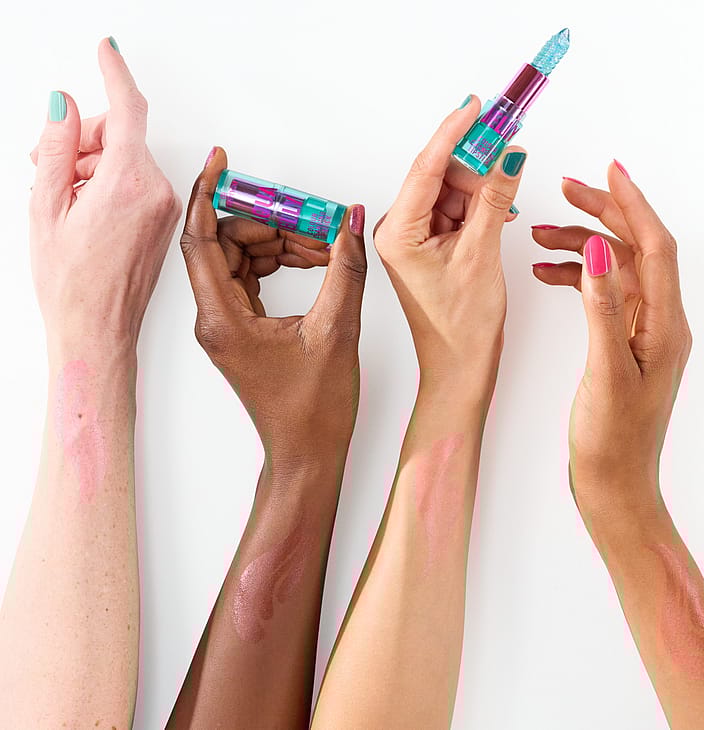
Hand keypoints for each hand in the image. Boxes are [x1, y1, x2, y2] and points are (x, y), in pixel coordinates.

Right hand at [29, 38, 181, 352]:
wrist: (99, 331)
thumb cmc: (71, 283)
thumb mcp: (47, 208)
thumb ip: (57, 149)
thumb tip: (64, 107)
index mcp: (128, 184)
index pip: (127, 110)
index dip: (114, 73)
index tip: (107, 50)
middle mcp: (158, 192)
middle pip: (123, 136)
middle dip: (84, 138)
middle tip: (49, 163)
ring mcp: (167, 209)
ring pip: (130, 159)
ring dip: (95, 163)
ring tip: (64, 196)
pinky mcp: (167, 223)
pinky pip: (139, 183)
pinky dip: (112, 182)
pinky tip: (87, 206)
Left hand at [180, 146, 366, 461]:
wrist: (306, 452)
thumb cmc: (314, 409)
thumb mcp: (337, 330)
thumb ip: (345, 268)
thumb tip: (351, 220)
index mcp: (223, 318)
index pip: (202, 238)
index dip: (210, 192)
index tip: (222, 160)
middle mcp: (214, 318)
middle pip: (226, 243)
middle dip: (268, 222)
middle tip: (311, 217)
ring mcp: (225, 324)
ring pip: (240, 259)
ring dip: (279, 243)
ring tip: (323, 244)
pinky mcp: (240, 328)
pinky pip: (250, 278)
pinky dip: (278, 263)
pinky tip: (313, 261)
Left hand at [374, 96, 524, 393]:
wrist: (459, 367)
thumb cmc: (461, 326)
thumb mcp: (482, 254)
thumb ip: (495, 199)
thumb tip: (509, 154)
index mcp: (397, 234)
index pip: (426, 168)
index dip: (454, 132)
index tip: (477, 106)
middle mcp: (399, 232)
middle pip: (440, 176)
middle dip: (476, 166)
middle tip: (511, 150)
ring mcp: (413, 239)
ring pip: (451, 192)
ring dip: (481, 190)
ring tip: (506, 202)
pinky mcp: (428, 246)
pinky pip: (455, 212)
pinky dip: (478, 208)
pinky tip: (498, 215)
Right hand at [531, 162, 691, 512]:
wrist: (614, 481)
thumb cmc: (613, 438)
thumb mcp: (607, 370)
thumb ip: (602, 308)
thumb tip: (595, 251)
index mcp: (665, 325)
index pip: (653, 248)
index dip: (632, 206)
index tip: (609, 172)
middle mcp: (660, 322)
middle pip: (634, 251)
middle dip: (601, 216)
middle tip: (566, 193)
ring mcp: (641, 332)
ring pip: (612, 271)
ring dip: (579, 248)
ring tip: (540, 238)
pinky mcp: (622, 343)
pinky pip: (600, 295)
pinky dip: (574, 279)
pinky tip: (547, 275)